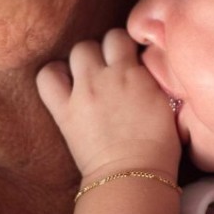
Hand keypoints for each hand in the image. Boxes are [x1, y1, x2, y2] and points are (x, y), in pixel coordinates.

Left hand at [36, 28, 181, 181]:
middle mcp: (110, 74)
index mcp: (137, 73)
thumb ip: (153, 80)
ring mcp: (85, 90)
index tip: (127, 58)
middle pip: (102, 39)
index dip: (124, 46)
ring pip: (78, 50)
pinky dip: (53, 76)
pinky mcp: (65, 110)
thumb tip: (145, 69)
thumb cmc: (159, 147)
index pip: (125, 37)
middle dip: (104, 50)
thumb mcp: (167, 105)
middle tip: (107, 68)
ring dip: (82, 60)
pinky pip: (47, 77)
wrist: (134, 175)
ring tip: (87, 75)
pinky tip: (63, 84)